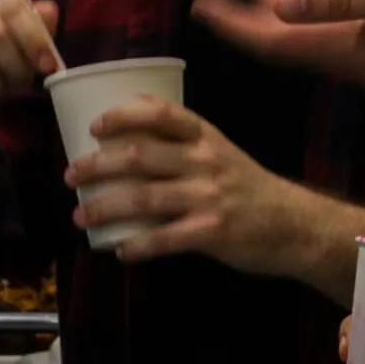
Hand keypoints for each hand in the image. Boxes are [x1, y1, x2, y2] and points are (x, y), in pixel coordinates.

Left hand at [64, 95, 318, 276]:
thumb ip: (179, 141)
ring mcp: (209, 196)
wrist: (295, 225)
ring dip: (104, 207)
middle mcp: (205, 161)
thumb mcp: (218, 151)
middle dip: (97, 165)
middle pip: (140, 155)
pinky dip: (138, 245)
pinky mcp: (213, 231)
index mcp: (204, 137)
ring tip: (80, 216)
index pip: (162, 113)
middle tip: (70, 176)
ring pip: (144, 197)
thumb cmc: (245, 185)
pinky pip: (166, 238)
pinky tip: (119, 250)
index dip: (123, 115)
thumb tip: (122, 133)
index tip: (94, 126)